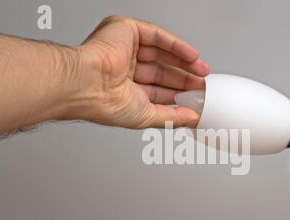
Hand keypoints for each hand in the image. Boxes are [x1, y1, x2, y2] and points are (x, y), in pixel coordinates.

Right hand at [75, 16, 209, 128]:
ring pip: (161, 52)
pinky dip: (176, 46)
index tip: (195, 96)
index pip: (157, 89)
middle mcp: (124, 68)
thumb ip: (172, 118)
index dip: (178, 92)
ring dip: (184, 61)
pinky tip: (192, 56)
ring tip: (201, 71)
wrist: (87, 84)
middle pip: (162, 70)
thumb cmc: (104, 103)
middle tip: (201, 83)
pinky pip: (157, 36)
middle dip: (183, 77)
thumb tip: (191, 119)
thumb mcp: (147, 116)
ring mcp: (124, 48)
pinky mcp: (126, 30)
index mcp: (124, 89)